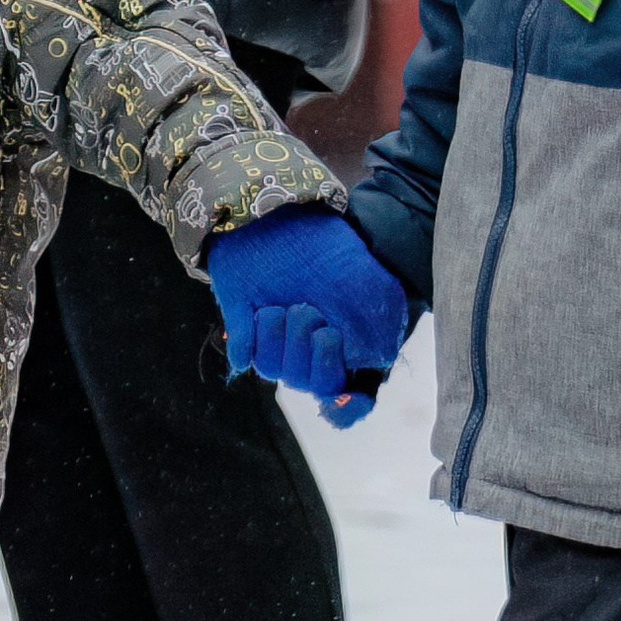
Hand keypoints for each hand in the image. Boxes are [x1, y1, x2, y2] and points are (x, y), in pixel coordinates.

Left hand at [203, 205, 408, 421]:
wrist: (282, 214)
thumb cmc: (332, 251)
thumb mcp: (368, 285)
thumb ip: (376, 332)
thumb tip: (372, 370)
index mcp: (345, 346)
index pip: (346, 401)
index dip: (345, 406)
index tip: (343, 396)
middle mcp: (310, 348)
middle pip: (310, 383)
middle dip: (315, 355)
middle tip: (313, 316)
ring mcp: (278, 338)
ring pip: (277, 369)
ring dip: (282, 338)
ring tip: (284, 306)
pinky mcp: (244, 325)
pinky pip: (244, 353)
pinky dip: (251, 338)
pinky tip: (262, 313)